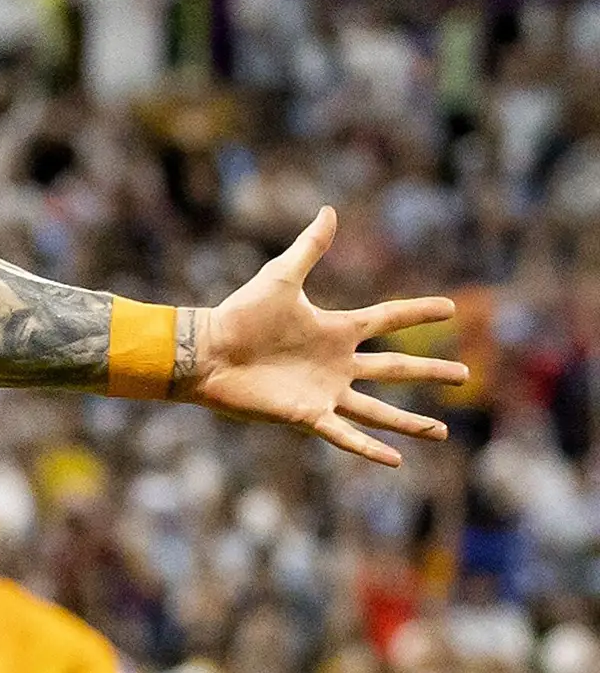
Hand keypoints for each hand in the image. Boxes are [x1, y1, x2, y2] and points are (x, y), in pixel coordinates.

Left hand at [184, 209, 463, 466]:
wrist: (207, 352)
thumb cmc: (239, 316)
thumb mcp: (280, 278)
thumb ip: (308, 248)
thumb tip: (329, 210)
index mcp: (336, 330)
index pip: (388, 319)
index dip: (418, 313)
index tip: (451, 308)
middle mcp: (336, 364)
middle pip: (395, 370)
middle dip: (430, 373)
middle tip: (465, 374)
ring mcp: (324, 392)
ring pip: (378, 410)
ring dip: (410, 423)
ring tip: (442, 432)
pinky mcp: (306, 415)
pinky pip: (344, 435)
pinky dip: (369, 448)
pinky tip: (396, 461)